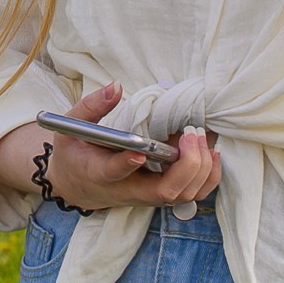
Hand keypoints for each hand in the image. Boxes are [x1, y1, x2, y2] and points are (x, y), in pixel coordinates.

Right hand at [35, 83, 222, 213]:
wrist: (76, 185)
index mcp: (99, 172)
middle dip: (186, 166)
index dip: (127, 164)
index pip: (114, 173)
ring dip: (201, 170)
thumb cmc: (75, 155)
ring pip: (182, 195)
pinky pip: (191, 194)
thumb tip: (117, 86)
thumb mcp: (72, 127)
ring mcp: (147, 196)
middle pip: (164, 191)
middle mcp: (127, 190)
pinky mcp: (160, 195)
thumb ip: (92, 107)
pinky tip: (211, 154)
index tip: (140, 151)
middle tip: (191, 134)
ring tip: (203, 139)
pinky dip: (207, 177)